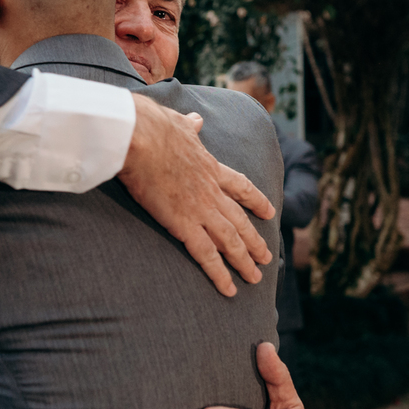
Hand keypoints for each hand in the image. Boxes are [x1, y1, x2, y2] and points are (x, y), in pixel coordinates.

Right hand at [118, 95, 274, 296]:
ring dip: (245, 261)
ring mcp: (200, 209)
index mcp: (210, 166)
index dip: (257, 201)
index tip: (269, 212)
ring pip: (230, 241)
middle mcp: (211, 191)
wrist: (140, 137)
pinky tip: (229, 290)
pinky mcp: (183, 224)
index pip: (241, 187)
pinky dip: (220, 274)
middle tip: (267, 257)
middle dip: (255, 241)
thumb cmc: (151, 126)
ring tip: (255, 278)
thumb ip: (189, 126)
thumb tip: (195, 119)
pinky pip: (206, 255)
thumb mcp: (177, 123)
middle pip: (240, 221)